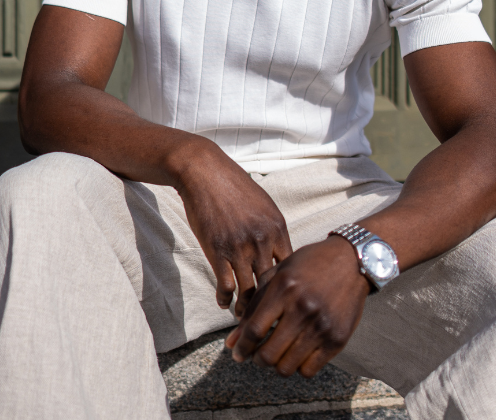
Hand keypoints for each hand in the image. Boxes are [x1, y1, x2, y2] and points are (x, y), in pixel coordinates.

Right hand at [173, 142, 292, 311]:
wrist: (204, 173)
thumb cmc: (234, 187)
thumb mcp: (264, 205)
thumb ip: (273, 230)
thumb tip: (281, 253)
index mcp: (278, 229)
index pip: (290, 270)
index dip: (288, 289)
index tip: (285, 302)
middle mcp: (263, 241)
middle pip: (273, 285)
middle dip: (271, 307)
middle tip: (269, 322)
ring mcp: (240, 248)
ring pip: (249, 292)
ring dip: (246, 309)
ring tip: (244, 319)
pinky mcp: (218, 252)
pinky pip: (226, 286)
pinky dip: (225, 299)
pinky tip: (223, 303)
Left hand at [224, 236, 369, 377]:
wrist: (352, 261)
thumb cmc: (309, 264)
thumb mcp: (278, 275)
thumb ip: (254, 306)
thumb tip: (232, 341)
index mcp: (284, 289)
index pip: (254, 330)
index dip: (242, 347)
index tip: (237, 353)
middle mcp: (302, 309)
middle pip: (268, 354)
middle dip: (257, 359)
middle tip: (258, 355)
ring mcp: (321, 326)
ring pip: (287, 367)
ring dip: (277, 365)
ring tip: (278, 354)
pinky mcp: (337, 339)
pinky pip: (309, 370)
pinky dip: (298, 368)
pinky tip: (297, 355)